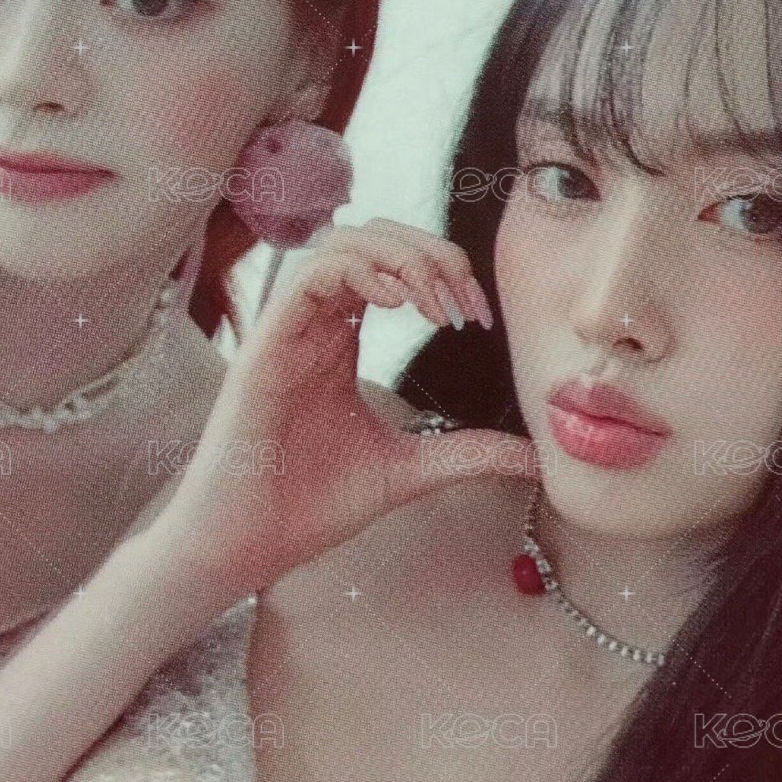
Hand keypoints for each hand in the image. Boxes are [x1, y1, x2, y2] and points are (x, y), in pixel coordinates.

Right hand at [148, 218, 535, 592]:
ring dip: (400, 257)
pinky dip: (359, 273)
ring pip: (341, 243)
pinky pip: (309, 277)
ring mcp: (288, 330)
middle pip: (369, 236)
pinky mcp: (266, 346)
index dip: (442, 271)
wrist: (247, 545)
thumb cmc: (307, 506)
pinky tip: (398, 304)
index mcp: (340, 340)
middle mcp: (314, 324)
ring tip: (436, 304)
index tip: (478, 318)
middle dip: (428, 252)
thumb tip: (534, 459)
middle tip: (465, 304)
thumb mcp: (407, 472)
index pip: (390, 264)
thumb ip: (465, 454)